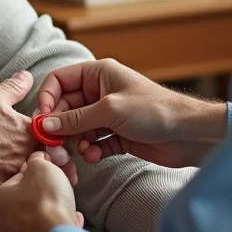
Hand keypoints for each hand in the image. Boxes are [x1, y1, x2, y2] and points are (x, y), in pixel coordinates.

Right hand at [0, 71, 77, 204]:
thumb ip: (13, 88)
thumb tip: (26, 76)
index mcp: (27, 133)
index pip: (53, 134)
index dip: (49, 134)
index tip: (44, 134)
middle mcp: (25, 157)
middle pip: (46, 159)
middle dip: (45, 156)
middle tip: (37, 154)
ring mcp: (14, 178)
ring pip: (33, 177)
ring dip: (32, 173)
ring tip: (18, 168)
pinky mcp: (0, 194)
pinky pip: (15, 191)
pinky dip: (14, 187)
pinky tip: (3, 181)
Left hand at [0, 152, 83, 231]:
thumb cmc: (47, 201)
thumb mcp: (41, 166)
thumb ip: (36, 159)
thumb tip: (37, 158)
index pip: (17, 180)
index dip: (36, 176)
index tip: (50, 175)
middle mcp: (0, 224)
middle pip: (24, 203)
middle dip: (42, 197)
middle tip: (59, 192)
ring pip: (33, 223)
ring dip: (47, 216)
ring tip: (66, 210)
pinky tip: (67, 224)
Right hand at [37, 59, 226, 167]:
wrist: (189, 134)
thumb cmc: (154, 110)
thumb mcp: (109, 110)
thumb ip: (75, 119)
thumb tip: (45, 124)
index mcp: (98, 74)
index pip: (59, 80)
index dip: (47, 98)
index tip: (42, 119)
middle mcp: (100, 92)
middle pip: (65, 107)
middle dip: (59, 126)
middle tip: (55, 145)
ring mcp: (108, 114)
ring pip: (78, 127)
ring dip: (75, 141)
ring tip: (80, 152)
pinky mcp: (117, 135)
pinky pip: (93, 142)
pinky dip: (91, 150)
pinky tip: (94, 157)